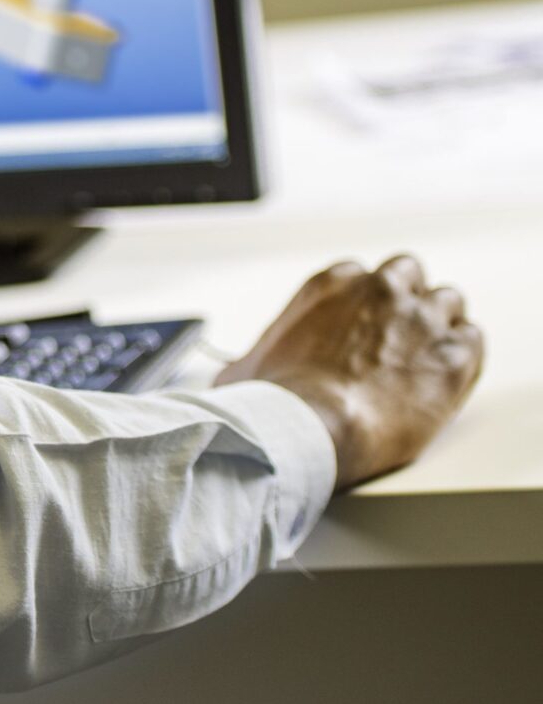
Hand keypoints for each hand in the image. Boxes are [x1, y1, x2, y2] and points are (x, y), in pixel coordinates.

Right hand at [216, 255, 483, 489]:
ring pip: (447, 302)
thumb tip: (232, 377)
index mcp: (331, 284)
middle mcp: (380, 289)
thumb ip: (249, 359)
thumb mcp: (243, 368)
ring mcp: (421, 319)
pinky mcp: (454, 356)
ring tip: (423, 359)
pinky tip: (442, 377)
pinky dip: (461, 357)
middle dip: (404, 301)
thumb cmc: (273, 401)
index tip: (357, 330)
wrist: (309, 428)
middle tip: (395, 337)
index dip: (361, 305)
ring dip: (438, 326)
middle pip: (408, 275)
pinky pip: (472, 340)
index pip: (359, 275)